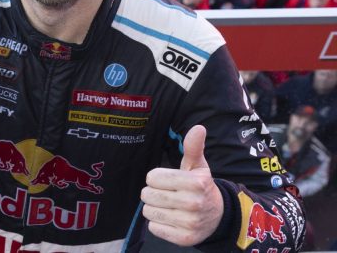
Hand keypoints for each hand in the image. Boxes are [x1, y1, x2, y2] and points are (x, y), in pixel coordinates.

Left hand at [142, 125, 222, 245]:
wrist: (218, 217)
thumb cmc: (201, 188)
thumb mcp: (198, 167)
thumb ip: (193, 147)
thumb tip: (199, 127)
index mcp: (196, 183)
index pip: (152, 178)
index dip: (157, 178)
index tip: (169, 181)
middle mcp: (194, 203)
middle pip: (147, 195)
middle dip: (153, 193)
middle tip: (168, 194)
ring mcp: (189, 223)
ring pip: (148, 212)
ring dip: (155, 208)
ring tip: (170, 207)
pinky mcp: (184, 239)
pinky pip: (154, 228)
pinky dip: (159, 224)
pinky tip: (172, 219)